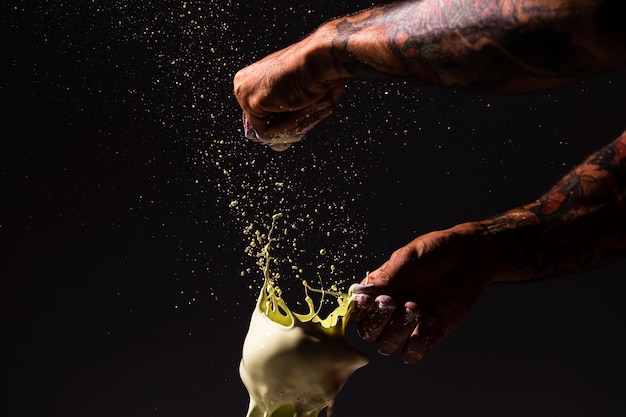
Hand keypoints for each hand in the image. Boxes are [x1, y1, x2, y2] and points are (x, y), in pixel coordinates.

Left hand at [233, 35, 345, 150]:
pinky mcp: (251, 102)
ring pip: (266, 130)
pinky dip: (287, 125)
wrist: (319, 59)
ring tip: (308, 102)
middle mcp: (243, 84)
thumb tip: (278, 146)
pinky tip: (298, 104)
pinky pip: (267, 132)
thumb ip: (285, 119)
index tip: (306, 107)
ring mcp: (243, 93)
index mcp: (252, 78)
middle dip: (288, 123)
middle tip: (309, 105)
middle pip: (263, 124)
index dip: (287, 119)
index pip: (263, 116)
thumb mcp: (298, 97)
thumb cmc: (316, 73)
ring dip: (292, 122)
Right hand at [350, 222, 501, 362]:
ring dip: (398, 331)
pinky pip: (413, 354)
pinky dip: (418, 342)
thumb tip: (361, 293)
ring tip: (416, 307)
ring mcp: (408, 324)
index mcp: (378, 290)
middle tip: (394, 300)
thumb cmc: (435, 250)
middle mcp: (389, 310)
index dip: (359, 310)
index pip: (357, 310)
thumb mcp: (407, 257)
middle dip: (378, 320)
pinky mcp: (429, 334)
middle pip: (368, 332)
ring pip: (387, 346)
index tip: (369, 300)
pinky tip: (432, 319)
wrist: (469, 256)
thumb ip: (386, 277)